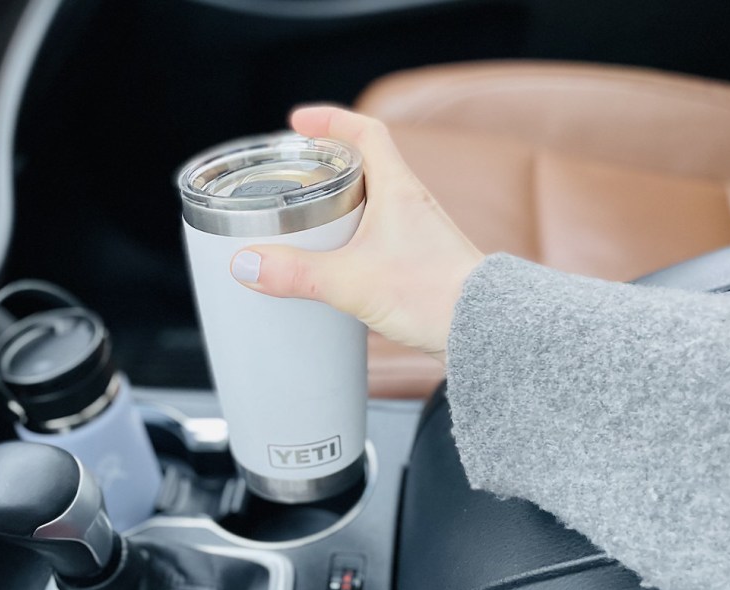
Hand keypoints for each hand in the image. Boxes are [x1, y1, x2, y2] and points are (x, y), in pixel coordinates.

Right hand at [229, 106, 483, 361]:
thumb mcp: (351, 282)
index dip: (331, 120)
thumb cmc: (433, 296)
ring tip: (306, 217)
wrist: (482, 330)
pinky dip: (352, 236)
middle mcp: (411, 204)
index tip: (299, 121)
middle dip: (327, 163)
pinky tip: (336, 261)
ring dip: (340, 201)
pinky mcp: (418, 259)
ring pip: (372, 201)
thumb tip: (247, 264)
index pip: (366, 133)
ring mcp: (417, 231)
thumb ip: (297, 274)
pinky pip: (378, 234)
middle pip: (366, 164)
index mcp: (399, 190)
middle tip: (295, 173)